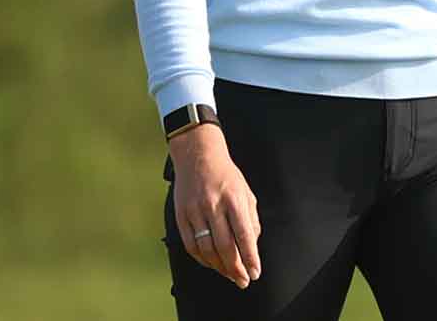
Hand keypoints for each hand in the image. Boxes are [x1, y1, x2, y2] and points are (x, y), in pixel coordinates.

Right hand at [168, 123, 261, 288]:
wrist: (198, 156)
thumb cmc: (227, 176)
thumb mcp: (246, 193)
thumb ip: (251, 219)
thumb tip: (252, 245)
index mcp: (235, 199)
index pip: (244, 235)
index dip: (250, 257)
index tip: (255, 272)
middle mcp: (214, 205)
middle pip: (225, 246)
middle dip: (235, 268)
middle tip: (243, 281)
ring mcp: (195, 211)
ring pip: (206, 249)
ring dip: (219, 267)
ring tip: (229, 274)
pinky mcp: (181, 215)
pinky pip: (191, 245)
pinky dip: (201, 259)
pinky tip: (211, 264)